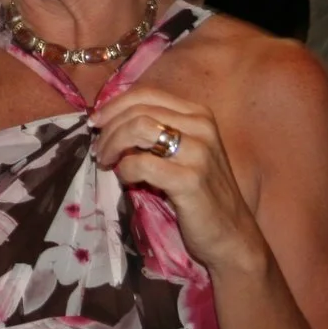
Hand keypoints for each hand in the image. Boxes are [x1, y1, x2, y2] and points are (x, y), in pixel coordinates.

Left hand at [90, 85, 261, 271]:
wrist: (231, 235)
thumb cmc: (202, 193)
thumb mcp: (184, 152)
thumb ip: (158, 131)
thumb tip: (110, 120)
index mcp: (199, 114)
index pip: (147, 94)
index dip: (114, 104)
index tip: (96, 121)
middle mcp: (202, 127)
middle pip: (139, 110)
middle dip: (109, 128)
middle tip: (99, 149)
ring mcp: (199, 152)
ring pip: (139, 129)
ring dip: (113, 144)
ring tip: (106, 161)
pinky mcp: (190, 180)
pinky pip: (142, 164)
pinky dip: (125, 169)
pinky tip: (125, 178)